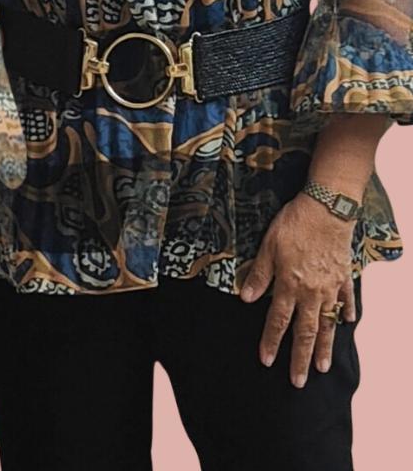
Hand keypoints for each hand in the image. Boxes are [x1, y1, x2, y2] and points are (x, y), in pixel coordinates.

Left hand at [239, 193, 356, 386]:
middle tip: (298, 381)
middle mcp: (312, 292)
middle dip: (300, 358)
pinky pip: (346, 300)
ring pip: (327, 324)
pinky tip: (346, 323)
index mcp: (290, 285)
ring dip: (324, 347)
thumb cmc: (293, 224)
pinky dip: (347, 313)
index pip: (278, 320)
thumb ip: (259, 274)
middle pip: (305, 332)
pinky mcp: (344, 276)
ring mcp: (331, 287)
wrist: (327, 210)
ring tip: (322, 367)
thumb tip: (246, 298)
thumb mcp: (267, 246)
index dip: (271, 341)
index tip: (266, 360)